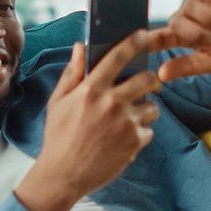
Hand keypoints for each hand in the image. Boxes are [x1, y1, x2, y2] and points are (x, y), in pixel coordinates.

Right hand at [15, 33, 160, 210]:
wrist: (63, 175)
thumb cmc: (58, 136)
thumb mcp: (58, 101)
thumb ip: (72, 73)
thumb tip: (80, 46)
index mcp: (90, 89)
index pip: (118, 56)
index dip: (134, 42)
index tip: (144, 34)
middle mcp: (111, 103)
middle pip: (147, 78)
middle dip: (151, 79)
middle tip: (147, 83)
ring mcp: (125, 123)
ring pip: (152, 106)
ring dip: (146, 109)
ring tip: (130, 117)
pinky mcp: (134, 142)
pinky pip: (149, 130)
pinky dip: (140, 133)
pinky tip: (123, 138)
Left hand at [148, 0, 210, 81]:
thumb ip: (189, 66)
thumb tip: (161, 75)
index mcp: (186, 39)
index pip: (159, 39)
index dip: (148, 41)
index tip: (139, 44)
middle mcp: (189, 18)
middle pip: (176, 22)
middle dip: (196, 32)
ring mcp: (200, 1)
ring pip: (189, 5)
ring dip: (209, 17)